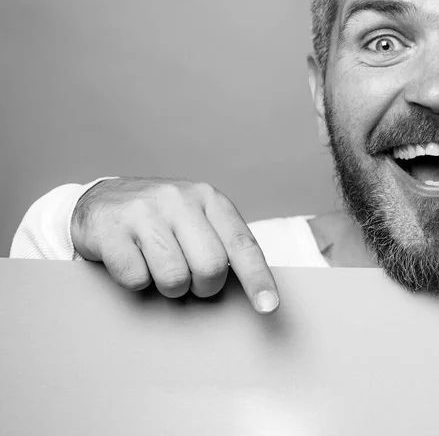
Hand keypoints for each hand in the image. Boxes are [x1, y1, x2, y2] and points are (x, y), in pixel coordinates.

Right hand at [70, 178, 278, 313]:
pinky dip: (136, 281)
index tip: (270, 308)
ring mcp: (144, 211)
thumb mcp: (196, 218)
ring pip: (174, 278)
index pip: (242, 243)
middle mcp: (179, 199)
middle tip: (189, 277)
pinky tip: (132, 259)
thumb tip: (253, 290)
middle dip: (203, 286)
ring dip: (169, 286)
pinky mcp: (112, 230)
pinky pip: (137, 279)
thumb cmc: (161, 219)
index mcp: (208, 198)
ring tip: (158, 265)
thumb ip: (220, 243)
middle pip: (211, 267)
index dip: (258, 278)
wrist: (102, 200)